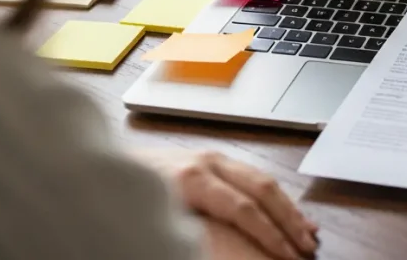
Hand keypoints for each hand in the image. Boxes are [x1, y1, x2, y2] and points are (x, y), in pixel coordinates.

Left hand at [135, 149, 318, 259]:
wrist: (99, 169)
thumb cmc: (120, 200)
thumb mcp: (156, 220)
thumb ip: (193, 231)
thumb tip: (227, 248)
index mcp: (191, 177)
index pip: (244, 208)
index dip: (270, 234)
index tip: (288, 256)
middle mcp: (206, 162)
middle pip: (262, 189)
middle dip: (288, 221)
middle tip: (307, 248)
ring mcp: (210, 157)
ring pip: (262, 180)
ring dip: (288, 209)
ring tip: (307, 234)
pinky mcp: (211, 159)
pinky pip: (251, 176)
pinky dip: (275, 198)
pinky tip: (289, 215)